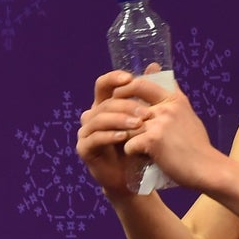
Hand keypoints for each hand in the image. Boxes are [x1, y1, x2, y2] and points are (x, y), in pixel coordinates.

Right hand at [76, 70, 152, 194]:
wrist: (136, 174)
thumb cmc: (141, 142)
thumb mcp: (147, 116)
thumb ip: (149, 91)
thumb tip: (155, 64)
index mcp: (105, 104)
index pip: (104, 84)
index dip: (113, 78)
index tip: (129, 78)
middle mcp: (92, 116)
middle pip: (104, 102)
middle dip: (126, 105)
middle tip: (146, 112)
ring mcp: (86, 132)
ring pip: (99, 119)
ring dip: (120, 120)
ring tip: (139, 125)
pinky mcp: (84, 149)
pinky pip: (94, 138)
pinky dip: (110, 135)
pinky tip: (125, 136)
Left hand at [115, 71, 223, 191]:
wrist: (206, 168)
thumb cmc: (197, 146)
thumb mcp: (188, 114)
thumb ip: (173, 98)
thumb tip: (165, 77)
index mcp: (175, 99)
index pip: (142, 83)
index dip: (126, 88)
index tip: (119, 98)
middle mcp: (167, 106)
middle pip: (129, 98)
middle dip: (115, 106)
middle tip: (111, 119)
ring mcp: (159, 122)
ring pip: (125, 125)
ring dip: (124, 136)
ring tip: (131, 146)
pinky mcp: (152, 140)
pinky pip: (128, 145)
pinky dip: (132, 154)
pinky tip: (141, 160)